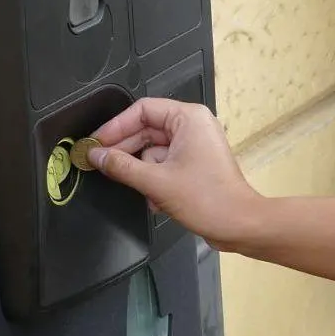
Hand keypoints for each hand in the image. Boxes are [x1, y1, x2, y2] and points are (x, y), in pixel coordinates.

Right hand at [88, 98, 263, 250]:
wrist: (239, 225)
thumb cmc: (205, 198)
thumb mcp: (156, 182)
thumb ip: (122, 166)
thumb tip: (96, 155)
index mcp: (188, 118)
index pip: (142, 110)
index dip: (116, 126)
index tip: (95, 143)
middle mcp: (192, 126)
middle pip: (146, 130)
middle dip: (126, 151)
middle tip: (99, 164)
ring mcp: (195, 145)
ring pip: (153, 151)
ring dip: (143, 172)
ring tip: (141, 191)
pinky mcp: (195, 164)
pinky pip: (165, 164)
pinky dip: (156, 180)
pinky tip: (155, 200)